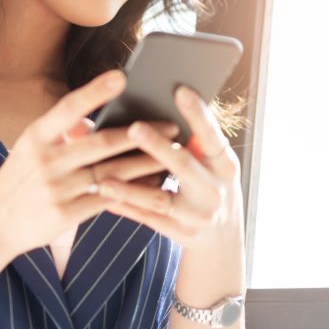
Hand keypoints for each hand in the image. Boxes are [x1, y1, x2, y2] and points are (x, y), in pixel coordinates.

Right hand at [0, 70, 178, 258]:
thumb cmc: (18, 179)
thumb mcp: (30, 148)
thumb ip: (60, 131)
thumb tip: (92, 117)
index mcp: (36, 136)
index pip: (68, 108)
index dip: (95, 91)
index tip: (122, 76)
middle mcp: (46, 160)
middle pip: (101, 143)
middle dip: (141, 133)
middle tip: (171, 124)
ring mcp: (57, 188)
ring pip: (112, 172)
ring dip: (146, 163)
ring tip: (172, 153)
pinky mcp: (65, 214)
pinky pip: (108, 199)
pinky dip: (133, 191)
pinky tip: (154, 184)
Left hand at [96, 84, 243, 251]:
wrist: (223, 238)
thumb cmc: (212, 185)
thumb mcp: (215, 163)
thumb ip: (198, 139)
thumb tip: (173, 102)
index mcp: (225, 164)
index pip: (212, 136)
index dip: (198, 114)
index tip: (180, 90)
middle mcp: (215, 190)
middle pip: (183, 165)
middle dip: (158, 147)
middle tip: (135, 128)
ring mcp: (198, 214)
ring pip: (160, 199)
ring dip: (131, 188)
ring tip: (103, 178)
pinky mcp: (181, 233)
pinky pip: (149, 219)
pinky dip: (127, 207)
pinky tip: (105, 196)